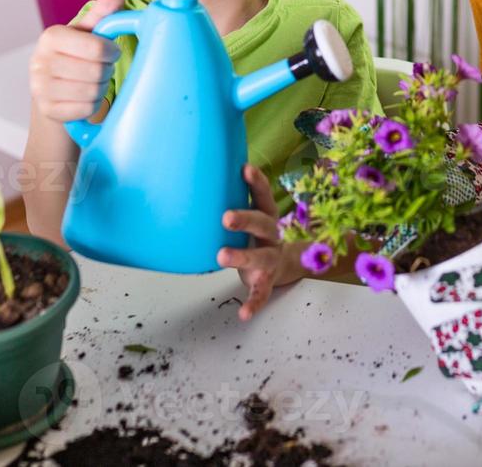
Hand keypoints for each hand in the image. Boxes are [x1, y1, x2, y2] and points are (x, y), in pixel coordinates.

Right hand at [28, 0, 125, 121]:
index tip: (109, 53)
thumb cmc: (74, 57)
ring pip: (92, 92)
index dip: (111, 52)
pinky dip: (91, 105)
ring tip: (92, 82)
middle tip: (99, 70)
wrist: (52, 91)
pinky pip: (85, 109)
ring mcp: (40, 88)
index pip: (97, 48)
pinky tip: (84, 98)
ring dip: (100, 89)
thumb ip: (103, 12)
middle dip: (105, 72)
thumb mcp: (87, 32)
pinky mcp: (46, 110)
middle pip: (96, 72)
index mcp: (51, 36)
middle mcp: (40, 61)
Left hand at [218, 164, 300, 320]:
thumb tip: (197, 178)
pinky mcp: (265, 282)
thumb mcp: (251, 218)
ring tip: (221, 256)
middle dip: (245, 219)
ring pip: (260, 258)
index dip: (257, 183)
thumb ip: (232, 200)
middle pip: (263, 225)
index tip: (245, 168)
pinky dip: (253, 303)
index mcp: (266, 218)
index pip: (263, 197)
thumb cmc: (256, 236)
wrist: (285, 265)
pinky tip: (243, 313)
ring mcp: (270, 260)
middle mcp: (271, 236)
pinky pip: (261, 293)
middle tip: (225, 217)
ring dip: (242, 257)